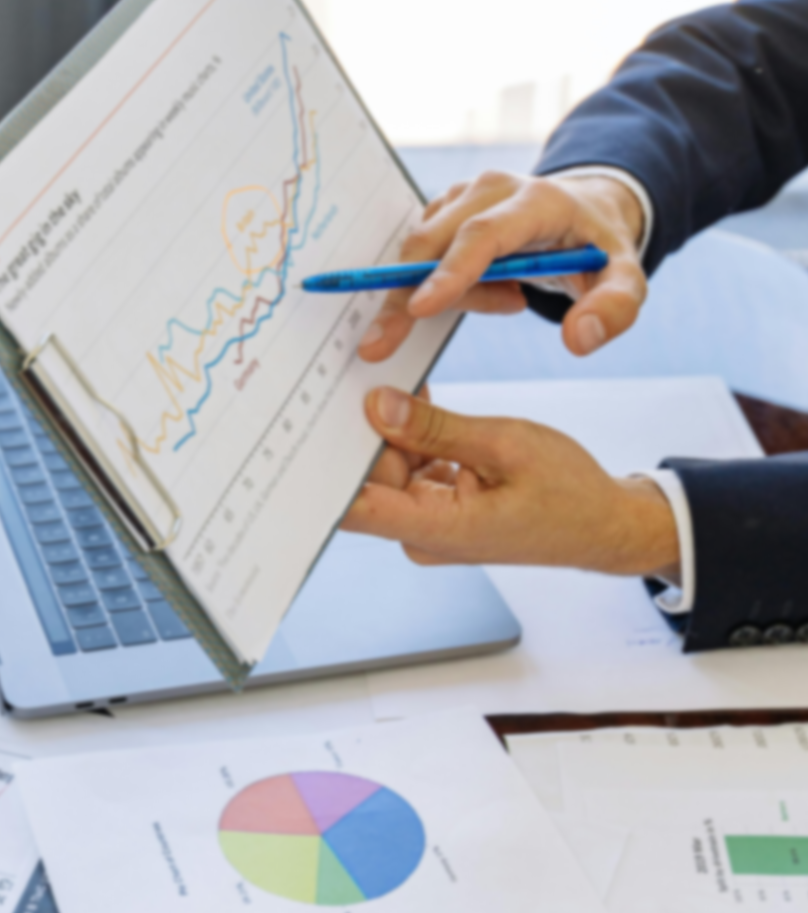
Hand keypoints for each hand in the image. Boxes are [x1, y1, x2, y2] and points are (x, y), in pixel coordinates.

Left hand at [341, 387, 679, 576]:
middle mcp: (423, 534)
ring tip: (401, 388)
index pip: (353, 508)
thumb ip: (435, 428)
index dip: (324, 468)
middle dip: (367, 430)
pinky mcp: (438, 510)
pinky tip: (423, 409)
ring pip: (389, 469)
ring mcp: (430, 524)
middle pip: (368, 478)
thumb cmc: (568, 493)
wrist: (602, 524)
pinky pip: (410, 470)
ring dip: (394, 431)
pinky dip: (415, 441)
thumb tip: (378, 406)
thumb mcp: (503, 444)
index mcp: (437, 529)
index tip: (311, 425)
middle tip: (366, 378)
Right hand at [357, 171, 646, 361]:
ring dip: (447, 294)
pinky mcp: (445, 209)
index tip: (417, 308)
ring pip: (425, 253)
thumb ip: (614, 308)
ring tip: (508, 300)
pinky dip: (445, 286)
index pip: (482, 235)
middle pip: (433, 243)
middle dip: (402, 295)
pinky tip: (493, 291)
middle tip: (379, 345)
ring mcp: (462, 196)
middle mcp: (491, 188)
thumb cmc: (598, 248)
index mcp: (536, 200)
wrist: (582, 211)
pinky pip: (425, 256)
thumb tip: (578, 339)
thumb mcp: (625, 278)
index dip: (448, 272)